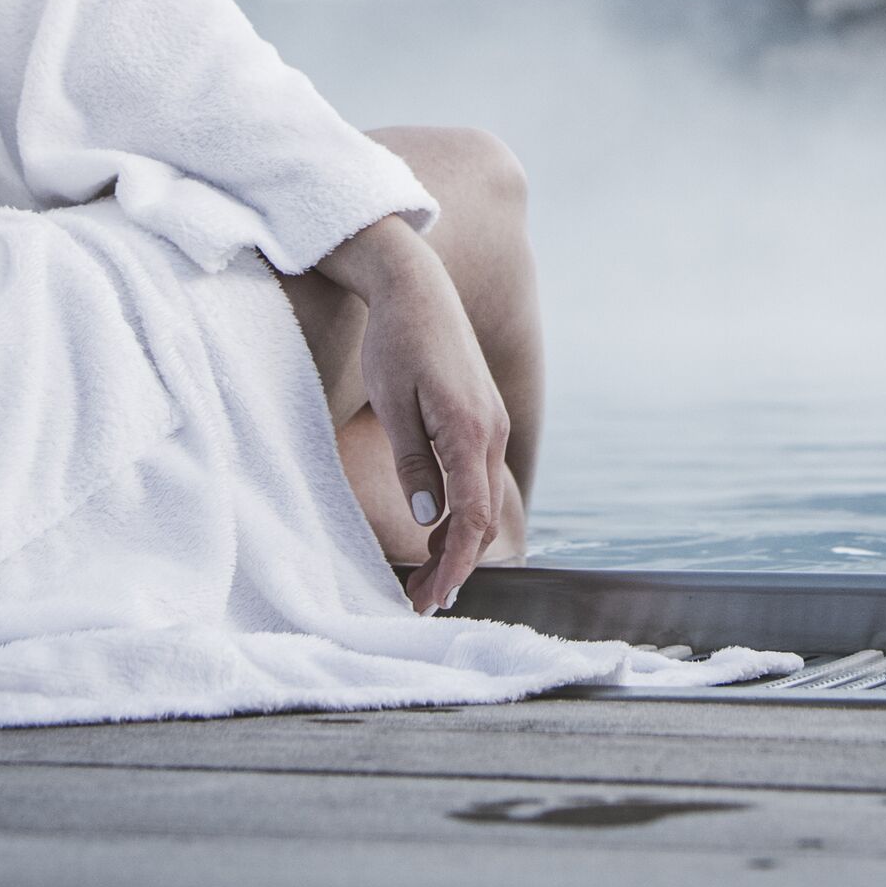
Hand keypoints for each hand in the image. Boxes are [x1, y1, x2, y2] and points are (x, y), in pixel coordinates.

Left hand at [317, 218, 512, 614]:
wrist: (416, 288)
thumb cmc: (395, 343)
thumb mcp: (392, 406)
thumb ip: (414, 465)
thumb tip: (430, 520)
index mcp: (468, 431)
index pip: (471, 517)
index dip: (454, 565)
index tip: (434, 599)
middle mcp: (492, 432)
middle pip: (483, 517)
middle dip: (455, 564)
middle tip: (420, 599)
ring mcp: (492, 425)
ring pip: (483, 500)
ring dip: (458, 542)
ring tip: (422, 574)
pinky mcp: (484, 419)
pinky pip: (479, 478)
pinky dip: (461, 512)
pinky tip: (434, 529)